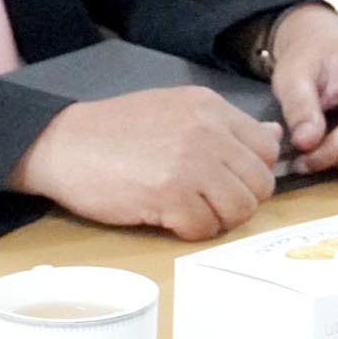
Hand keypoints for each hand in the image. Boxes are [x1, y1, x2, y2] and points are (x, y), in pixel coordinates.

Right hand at [7, 87, 280, 240]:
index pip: (266, 148)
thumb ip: (225, 126)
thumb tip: (274, 137)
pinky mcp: (170, 195)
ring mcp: (191, 162)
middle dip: (238, 201)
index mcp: (210, 107)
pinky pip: (205, 228)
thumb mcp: (176, 111)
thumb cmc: (116, 131)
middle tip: (206, 203)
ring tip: (187, 210)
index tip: (228, 182)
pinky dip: (189, 231)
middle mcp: (208, 130)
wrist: (63, 143)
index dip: (252, 172)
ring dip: (217, 219)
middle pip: (260, 184)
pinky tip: (166, 217)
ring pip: (240, 209)